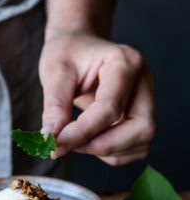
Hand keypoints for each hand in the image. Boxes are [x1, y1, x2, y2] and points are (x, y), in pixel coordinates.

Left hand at [39, 28, 155, 164]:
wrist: (78, 46)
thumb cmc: (67, 53)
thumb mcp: (54, 72)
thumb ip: (54, 106)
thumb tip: (51, 138)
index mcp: (125, 62)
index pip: (110, 108)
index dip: (82, 132)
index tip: (54, 143)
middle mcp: (144, 82)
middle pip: (141, 128)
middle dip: (101, 145)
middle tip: (68, 143)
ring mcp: (148, 100)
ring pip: (141, 143)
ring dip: (105, 150)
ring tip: (76, 138)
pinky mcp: (142, 117)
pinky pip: (135, 148)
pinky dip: (111, 153)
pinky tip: (90, 139)